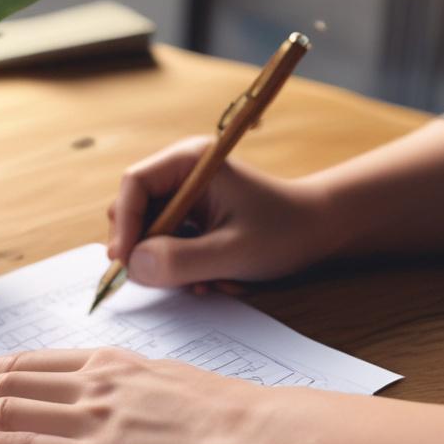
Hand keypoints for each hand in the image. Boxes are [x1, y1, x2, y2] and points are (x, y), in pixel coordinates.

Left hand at [0, 348, 257, 443]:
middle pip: (6, 379)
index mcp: (110, 365)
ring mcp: (85, 419)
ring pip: (1, 406)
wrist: (250, 437)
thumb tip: (102, 397)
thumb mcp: (167, 381)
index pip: (30, 364)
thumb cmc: (224, 415)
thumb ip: (126, 386)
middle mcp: (89, 384)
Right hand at [108, 137, 334, 288]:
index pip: (134, 184)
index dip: (125, 224)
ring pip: (148, 235)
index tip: (124, 261)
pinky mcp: (191, 220)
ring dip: (168, 265)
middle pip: (134, 211)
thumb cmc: (285, 232)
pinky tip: (211, 279)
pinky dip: (181, 269)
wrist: (319, 233)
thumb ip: (181, 260)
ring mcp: (184, 198)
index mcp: (191, 162)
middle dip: (146, 250)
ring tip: (204, 281)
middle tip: (162, 279)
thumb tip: (133, 266)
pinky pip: (165, 247)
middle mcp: (181, 174)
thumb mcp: (233, 252)